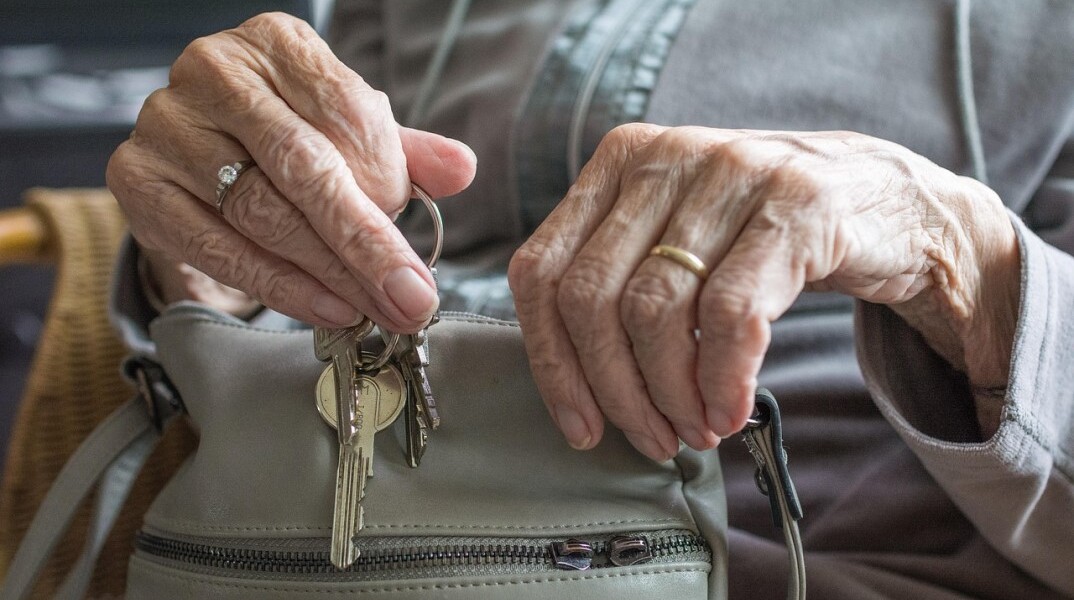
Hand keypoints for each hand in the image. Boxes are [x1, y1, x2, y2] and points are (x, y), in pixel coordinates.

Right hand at [107, 13, 475, 331]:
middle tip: (410, 298)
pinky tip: (324, 306)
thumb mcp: (352, 134)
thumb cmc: (290, 134)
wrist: (203, 147)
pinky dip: (277, 285)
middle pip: (303, 168)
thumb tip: (460, 169)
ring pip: (260, 212)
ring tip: (375, 309)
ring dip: (328, 273)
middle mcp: (216, 71)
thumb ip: (406, 153)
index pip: (346, 111)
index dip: (387, 182)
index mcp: (278, 45)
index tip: (418, 242)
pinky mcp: (137, 179)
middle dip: (366, 243)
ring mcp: (168, 124)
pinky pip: (215, 246)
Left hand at [508, 124, 1019, 459]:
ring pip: (654, 309)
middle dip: (616, 390)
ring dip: (670, 394)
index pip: (542, 270)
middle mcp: (667, 156)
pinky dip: (723, 379)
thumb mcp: (679, 240)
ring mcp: (732, 172)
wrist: (890, 204)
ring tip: (696, 431)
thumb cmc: (766, 237)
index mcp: (620, 162)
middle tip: (653, 439)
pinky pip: (730, 313)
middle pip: (591, 298)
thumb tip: (571, 385)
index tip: (579, 425)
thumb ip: (619, 282)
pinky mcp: (797, 204)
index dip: (551, 361)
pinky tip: (730, 411)